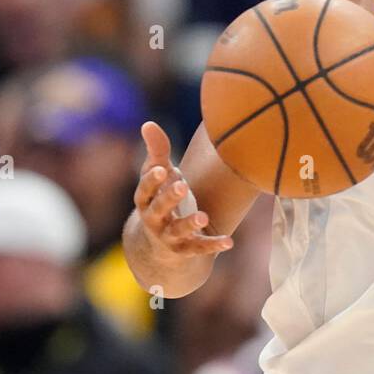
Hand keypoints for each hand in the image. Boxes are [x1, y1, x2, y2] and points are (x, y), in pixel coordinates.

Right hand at [133, 121, 232, 260]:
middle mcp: (154, 220)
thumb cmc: (162, 198)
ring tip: (204, 216)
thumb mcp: (159, 177)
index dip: (151, 180)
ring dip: (190, 224)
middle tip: (182, 185)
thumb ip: (157, 152)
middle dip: (169, 197)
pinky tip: (229, 242)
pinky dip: (213, 245)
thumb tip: (148, 123)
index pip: (144, 190)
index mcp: (145, 201)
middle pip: (159, 209)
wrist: (159, 245)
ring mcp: (169, 237)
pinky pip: (199, 248)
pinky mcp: (186, 250)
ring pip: (178, 231)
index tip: (161, 168)